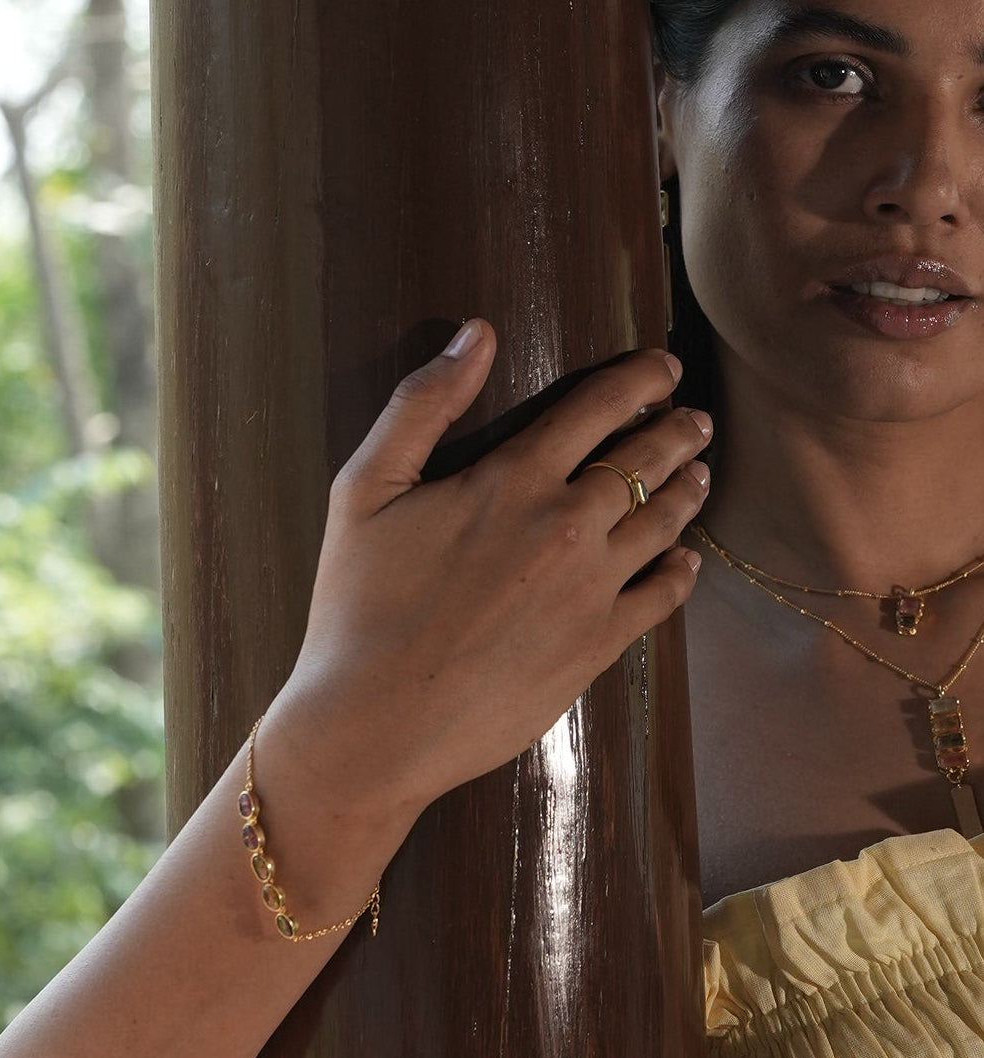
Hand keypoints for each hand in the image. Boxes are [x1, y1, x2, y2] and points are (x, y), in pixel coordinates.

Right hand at [279, 320, 711, 816]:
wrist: (375, 725)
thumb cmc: (356, 607)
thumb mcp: (364, 491)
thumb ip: (420, 405)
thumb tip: (475, 332)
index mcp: (513, 478)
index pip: (598, 406)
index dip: (638, 378)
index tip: (661, 366)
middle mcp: (568, 525)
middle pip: (645, 459)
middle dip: (677, 429)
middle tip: (696, 418)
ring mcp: (591, 589)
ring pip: (663, 522)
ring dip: (688, 490)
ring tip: (701, 474)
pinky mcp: (597, 648)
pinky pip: (661, 597)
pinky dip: (681, 571)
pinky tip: (685, 561)